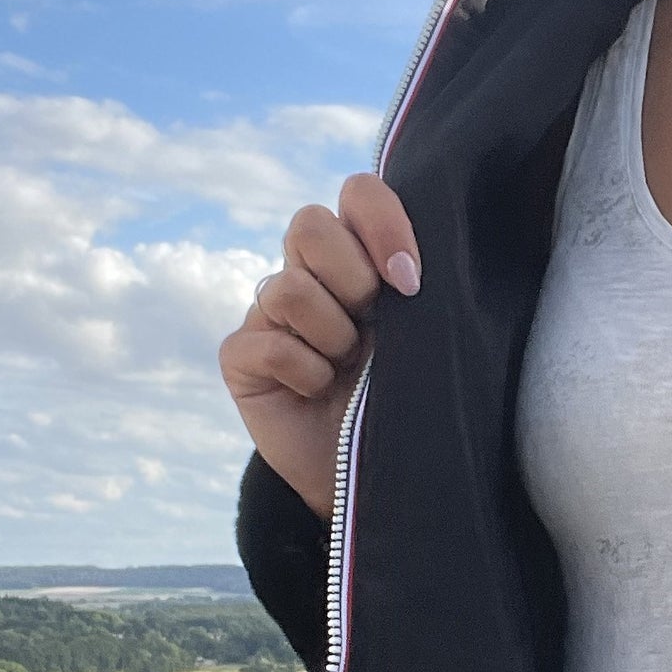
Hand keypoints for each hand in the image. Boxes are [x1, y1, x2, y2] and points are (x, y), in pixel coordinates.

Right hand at [219, 174, 421, 520]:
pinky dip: (304, 372)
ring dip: (332, 336)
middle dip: (352, 279)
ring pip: (290, 288)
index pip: (358, 193)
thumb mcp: (429, 341)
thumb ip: (417, 290)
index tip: (410, 280)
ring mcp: (269, 313)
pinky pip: (270, 343)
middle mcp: (310, 274)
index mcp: (359, 257)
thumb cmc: (411, 402)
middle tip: (374, 327)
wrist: (374, 478)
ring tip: (347, 370)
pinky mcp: (241, 356)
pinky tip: (318, 393)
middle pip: (309, 224)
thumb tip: (412, 267)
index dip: (381, 223)